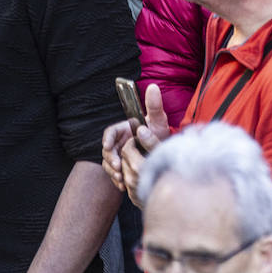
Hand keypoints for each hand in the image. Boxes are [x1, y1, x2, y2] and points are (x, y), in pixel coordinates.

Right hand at [101, 84, 168, 198]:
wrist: (164, 155)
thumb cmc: (160, 134)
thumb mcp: (159, 121)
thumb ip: (155, 105)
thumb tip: (153, 86)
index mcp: (124, 129)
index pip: (110, 132)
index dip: (107, 139)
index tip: (107, 145)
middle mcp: (119, 142)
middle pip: (107, 150)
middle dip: (110, 158)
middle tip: (118, 166)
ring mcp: (119, 156)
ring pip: (108, 163)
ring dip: (112, 171)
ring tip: (121, 178)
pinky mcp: (121, 168)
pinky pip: (115, 174)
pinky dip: (117, 180)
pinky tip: (123, 185)